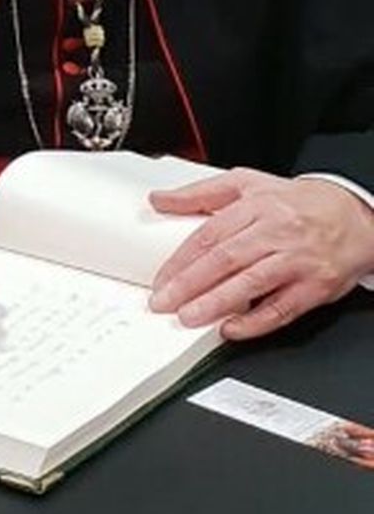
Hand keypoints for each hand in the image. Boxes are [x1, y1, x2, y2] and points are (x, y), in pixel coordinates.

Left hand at [148, 169, 373, 339]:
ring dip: (216, 303)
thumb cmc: (296, 204)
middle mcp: (277, 231)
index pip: (210, 234)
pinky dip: (255, 322)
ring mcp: (297, 260)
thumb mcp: (248, 184)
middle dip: (190, 284)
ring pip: (252, 282)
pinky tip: (231, 328)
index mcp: (257, 205)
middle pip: (226, 258)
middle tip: (163, 303)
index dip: (180, 260)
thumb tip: (159, 199)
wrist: (354, 215)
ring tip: (189, 317)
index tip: (159, 280)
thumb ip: (201, 193)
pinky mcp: (315, 286)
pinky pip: (282, 308)